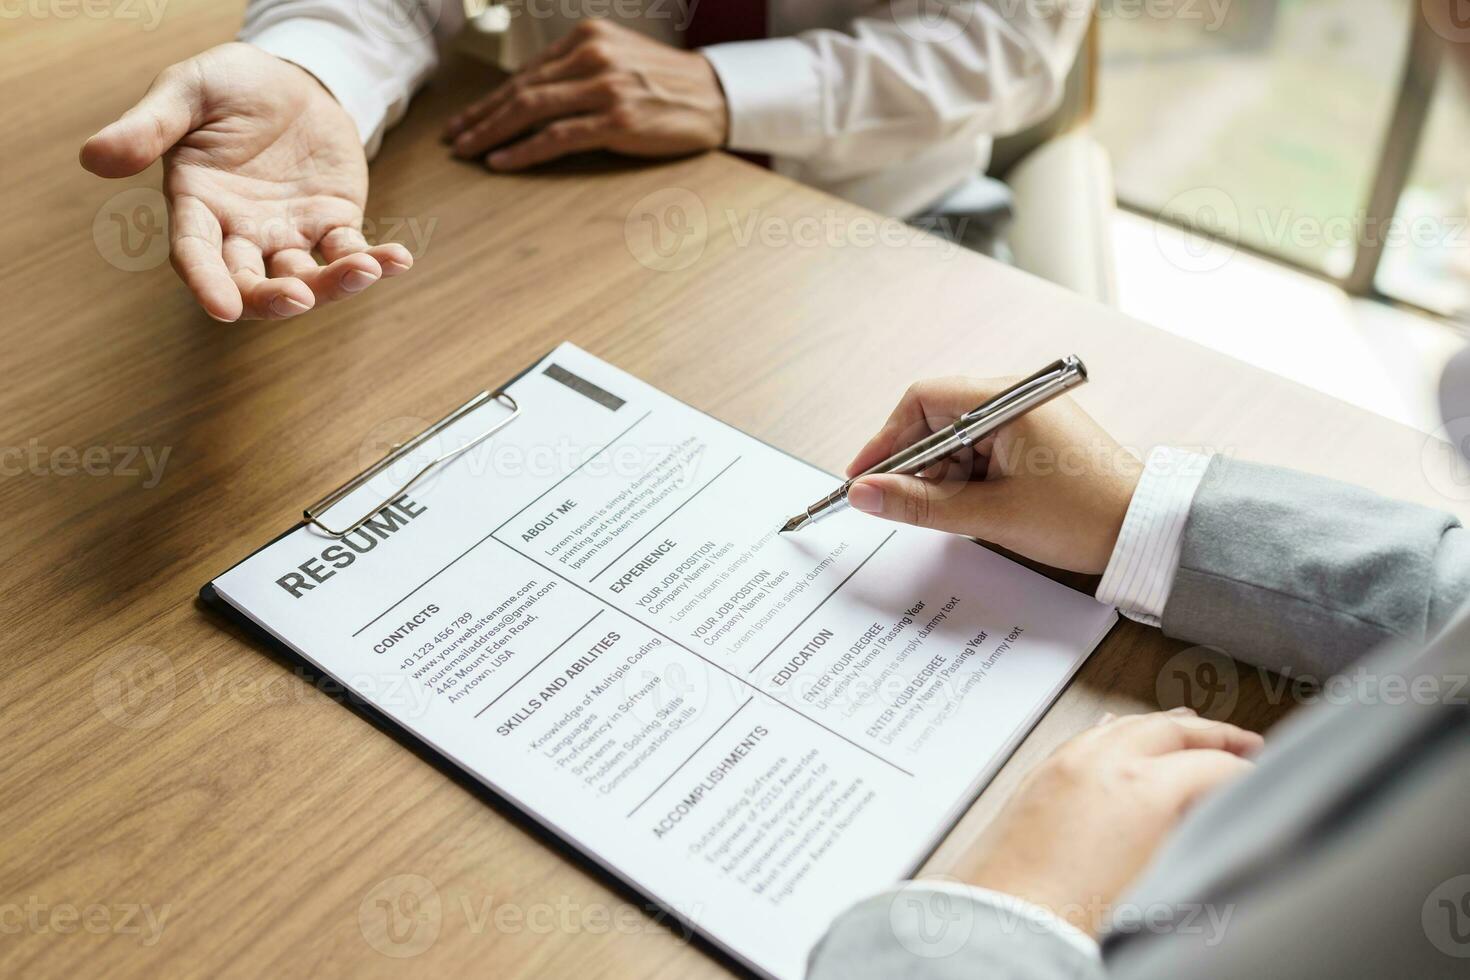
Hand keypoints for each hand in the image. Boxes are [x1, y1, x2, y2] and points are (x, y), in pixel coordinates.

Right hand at [81, 42, 412, 321]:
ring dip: (335, 283)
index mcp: (197, 207)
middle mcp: (241, 231)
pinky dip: (377, 260)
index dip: (207, 284)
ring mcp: (289, 233)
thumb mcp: (186, 91)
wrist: (289, 76)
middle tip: (297, 297)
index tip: (222, 309)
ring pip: (307, 278)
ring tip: (365, 269)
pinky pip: (353, 250)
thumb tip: (93, 158)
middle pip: (253, 284)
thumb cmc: (228, 85)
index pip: (196, 256)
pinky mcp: (333, 222)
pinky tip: (399, 259)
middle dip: (274, 299)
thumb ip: (148, 126)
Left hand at [443, 19, 727, 169]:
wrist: (716, 97)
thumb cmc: (666, 85)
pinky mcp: (617, 119)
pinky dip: (524, 150)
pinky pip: (558, 137)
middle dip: (481, 116)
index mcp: (588, 38)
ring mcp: (605, 87)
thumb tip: (531, 98)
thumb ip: (577, 73)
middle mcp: (592, 56)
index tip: (466, 118)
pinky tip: (501, 161)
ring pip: (532, 110)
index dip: (490, 99)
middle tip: (453, 138)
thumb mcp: (618, 61)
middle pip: (521, 89)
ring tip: (467, 152)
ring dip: (492, 133)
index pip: (527, 73)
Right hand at [843, 377, 1143, 572]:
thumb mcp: (990, 516)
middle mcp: (1013, 398)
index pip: (922, 401)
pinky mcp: (1032, 440)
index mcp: (1005, 400)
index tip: (864, 476)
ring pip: (955, 441)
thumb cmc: (1083, 517)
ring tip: (958, 514)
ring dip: (942, 477)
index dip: (886, 439)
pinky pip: (980, 452)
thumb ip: (920, 504)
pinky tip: (974, 509)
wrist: (1146, 534)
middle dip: (915, 465)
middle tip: (900, 504)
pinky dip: (966, 480)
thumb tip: (865, 494)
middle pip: (935, 419)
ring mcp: (1024, 418)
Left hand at [953, 709, 1261, 935]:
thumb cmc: (1073, 920)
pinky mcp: (1037, 777)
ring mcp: (1064, 764)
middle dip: (1214, 734)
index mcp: (1143, 787)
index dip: (1248, 776)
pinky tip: (1123, 735)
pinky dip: (1118, 731)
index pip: (1215, 766)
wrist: (1002, 930)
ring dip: (1165, 727)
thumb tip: (1214, 818)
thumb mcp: (1163, 881)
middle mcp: (1101, 762)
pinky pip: (1088, 736)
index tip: (1263, 785)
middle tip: (1245, 743)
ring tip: (1192, 729)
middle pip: (1172, 729)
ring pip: (1127, 725)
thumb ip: (1196, 834)